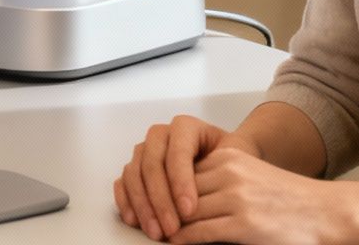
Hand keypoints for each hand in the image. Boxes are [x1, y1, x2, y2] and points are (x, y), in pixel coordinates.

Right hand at [114, 116, 261, 239]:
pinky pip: (123, 181)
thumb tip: (213, 206)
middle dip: (160, 199)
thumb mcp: (235, 162)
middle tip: (171, 227)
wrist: (225, 162)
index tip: (190, 210)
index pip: (178, 151)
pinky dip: (126, 201)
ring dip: (143, 205)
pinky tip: (135, 220)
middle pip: (152, 163)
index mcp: (186, 127)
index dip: (181, 181)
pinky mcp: (135, 167)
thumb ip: (223, 176)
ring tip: (156, 231)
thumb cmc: (230, 162)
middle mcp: (161, 135)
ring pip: (134, 173)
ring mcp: (145, 150)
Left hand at [169, 148, 346, 244]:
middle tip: (150, 223)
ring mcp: (235, 198)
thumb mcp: (249, 176)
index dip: (165, 191)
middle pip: (178, 191)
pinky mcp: (242, 225)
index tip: (153, 204)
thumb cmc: (290, 201)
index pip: (180, 172)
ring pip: (184, 213)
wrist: (327, 213)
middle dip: (163, 209)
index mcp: (229, 157)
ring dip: (170, 227)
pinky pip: (197, 233)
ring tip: (160, 235)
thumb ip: (220, 180)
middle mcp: (230, 173)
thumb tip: (184, 199)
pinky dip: (183, 241)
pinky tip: (178, 244)